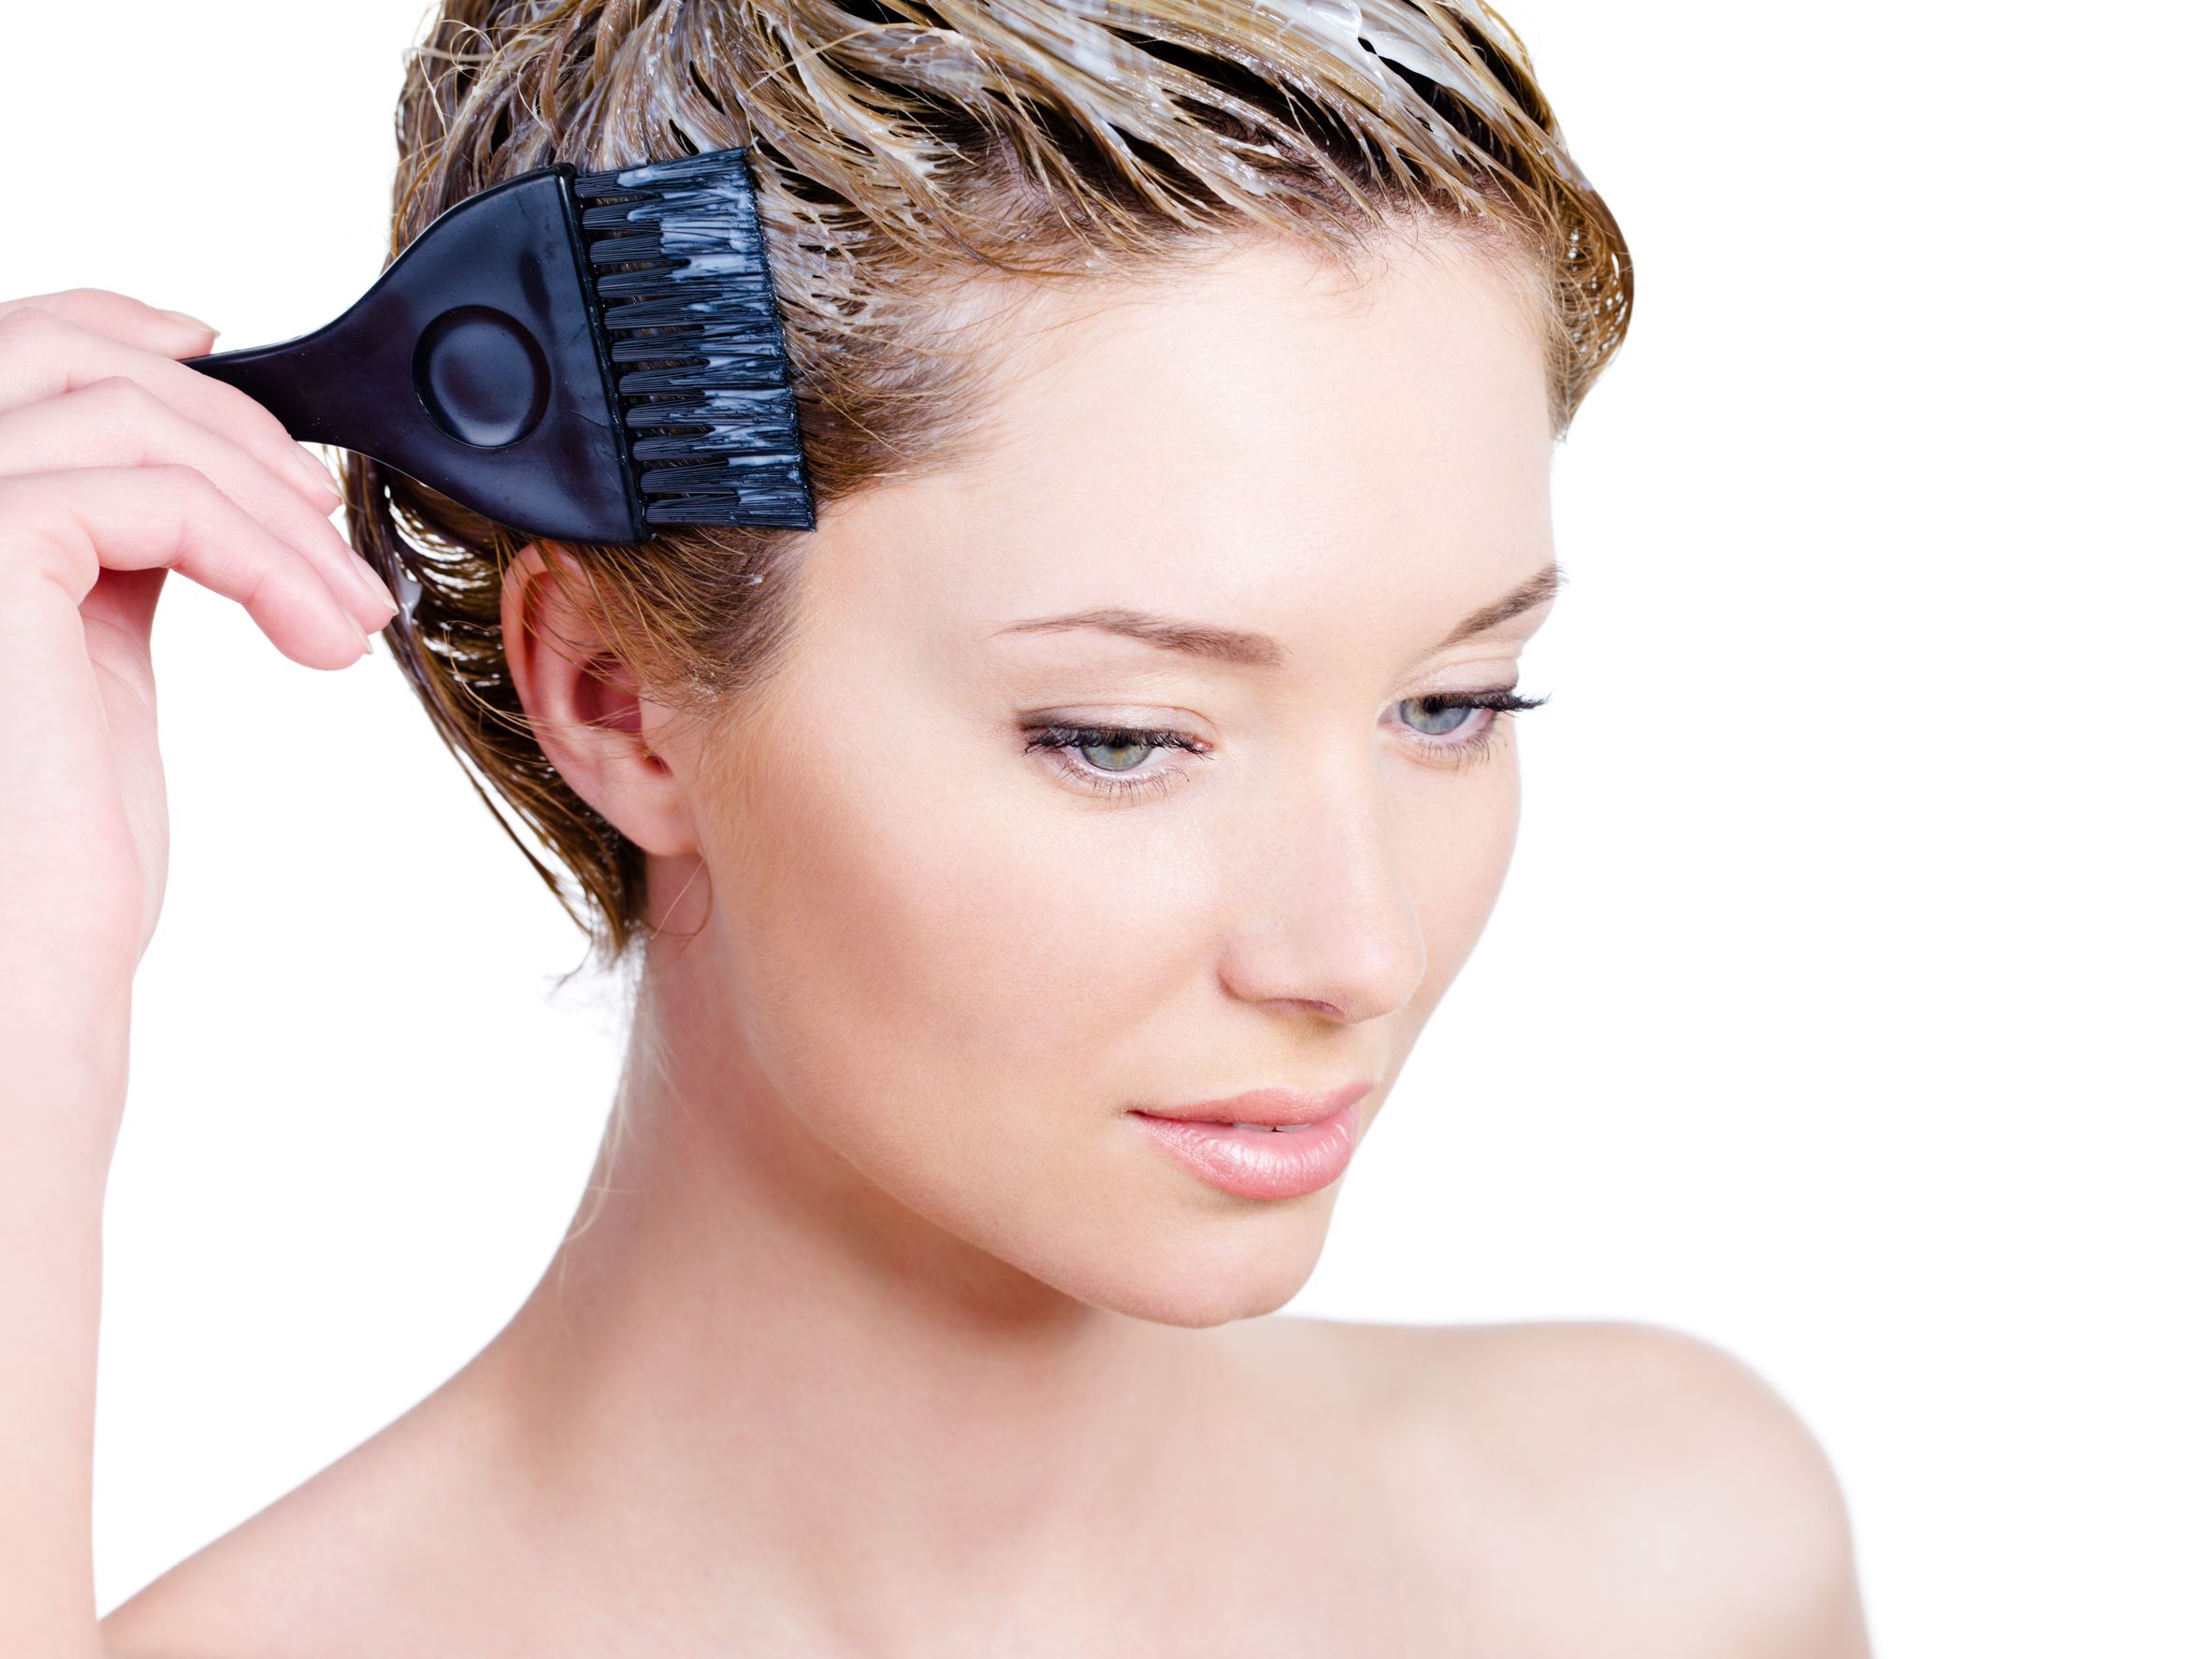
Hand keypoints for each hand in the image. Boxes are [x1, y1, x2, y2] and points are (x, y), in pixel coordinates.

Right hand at [0, 286, 396, 999]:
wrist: (19, 987)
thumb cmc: (45, 863)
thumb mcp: (81, 660)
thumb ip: (107, 550)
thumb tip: (185, 474)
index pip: (9, 352)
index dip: (120, 329)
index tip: (237, 367)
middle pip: (64, 357)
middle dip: (229, 418)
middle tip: (328, 519)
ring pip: (130, 417)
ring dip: (274, 507)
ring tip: (346, 613)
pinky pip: (156, 494)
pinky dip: (265, 552)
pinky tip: (318, 634)